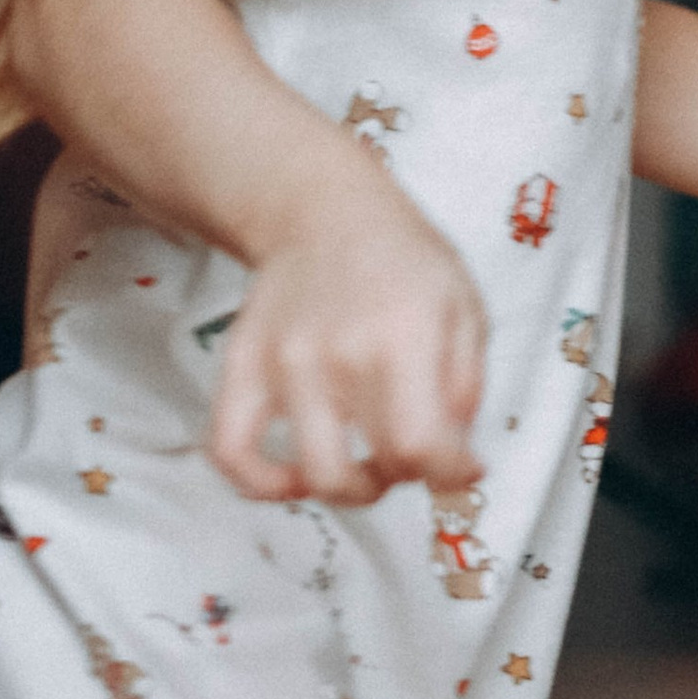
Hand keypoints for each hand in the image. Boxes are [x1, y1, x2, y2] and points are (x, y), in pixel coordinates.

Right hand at [206, 203, 486, 507]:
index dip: (450, 474)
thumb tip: (457, 459)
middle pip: (370, 468)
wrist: (322, 208)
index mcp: (404, 336)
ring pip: (311, 471)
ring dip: (346, 489)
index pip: (423, 445)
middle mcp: (340, 353)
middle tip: (408, 460)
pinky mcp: (241, 366)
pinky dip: (257, 482)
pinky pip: (230, 447)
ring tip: (360, 468)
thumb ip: (467, 387)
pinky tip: (289, 480)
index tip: (458, 469)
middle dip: (400, 479)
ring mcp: (283, 363)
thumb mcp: (464, 307)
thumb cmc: (401, 258)